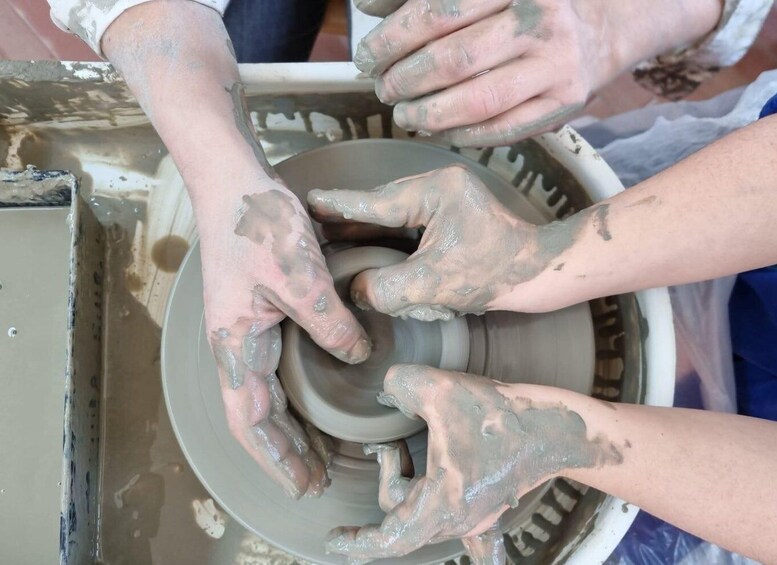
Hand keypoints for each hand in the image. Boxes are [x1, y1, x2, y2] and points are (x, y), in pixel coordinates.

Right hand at [199, 176, 371, 499]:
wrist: (235, 181)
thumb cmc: (258, 225)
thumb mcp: (302, 279)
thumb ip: (332, 324)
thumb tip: (360, 355)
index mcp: (235, 342)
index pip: (250, 419)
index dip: (275, 456)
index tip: (303, 481)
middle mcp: (236, 343)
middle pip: (256, 414)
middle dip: (284, 451)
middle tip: (316, 478)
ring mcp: (245, 328)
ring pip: (265, 393)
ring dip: (287, 426)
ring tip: (313, 452)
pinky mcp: (259, 311)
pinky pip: (273, 366)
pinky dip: (291, 392)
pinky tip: (310, 397)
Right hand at [307, 164, 585, 318]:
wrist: (538, 272)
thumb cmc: (494, 274)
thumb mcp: (433, 286)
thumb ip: (387, 288)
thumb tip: (357, 290)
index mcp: (433, 192)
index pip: (374, 203)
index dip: (338, 206)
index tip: (308, 201)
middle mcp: (437, 185)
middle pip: (379, 205)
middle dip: (348, 218)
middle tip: (312, 225)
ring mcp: (444, 196)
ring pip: (391, 213)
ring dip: (367, 227)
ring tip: (331, 234)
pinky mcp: (449, 211)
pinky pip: (407, 221)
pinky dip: (387, 234)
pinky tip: (368, 244)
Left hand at [325, 364, 623, 560]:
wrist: (555, 428)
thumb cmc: (500, 416)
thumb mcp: (441, 390)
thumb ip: (402, 385)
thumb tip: (386, 389)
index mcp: (440, 505)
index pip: (388, 540)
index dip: (357, 542)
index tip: (333, 540)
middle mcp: (457, 520)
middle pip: (403, 513)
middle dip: (388, 478)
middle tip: (388, 444)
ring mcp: (476, 516)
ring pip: (425, 515)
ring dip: (409, 489)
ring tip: (405, 451)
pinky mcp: (490, 503)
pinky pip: (469, 532)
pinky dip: (459, 534)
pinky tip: (464, 537)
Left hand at [353, 0, 721, 145]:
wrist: (601, 28)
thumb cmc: (524, 6)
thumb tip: (370, 8)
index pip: (437, 11)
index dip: (392, 39)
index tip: (367, 57)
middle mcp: (539, 19)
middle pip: (453, 59)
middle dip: (405, 80)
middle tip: (383, 89)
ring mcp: (556, 64)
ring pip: (478, 102)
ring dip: (428, 115)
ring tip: (405, 114)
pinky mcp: (564, 104)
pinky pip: (501, 130)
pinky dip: (460, 135)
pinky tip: (437, 130)